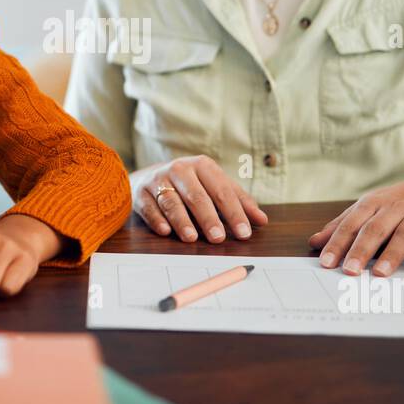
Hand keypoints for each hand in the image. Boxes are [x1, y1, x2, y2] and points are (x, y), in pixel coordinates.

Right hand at [131, 155, 267, 242]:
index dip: (234, 213)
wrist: (149, 176)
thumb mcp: (215, 186)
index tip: (244, 233)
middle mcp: (179, 169)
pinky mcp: (141, 193)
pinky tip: (165, 231)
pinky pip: (149, 207)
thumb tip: (262, 221)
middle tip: (219, 238)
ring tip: (191, 238)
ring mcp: (158, 180)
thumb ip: (238, 202)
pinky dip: (157, 219)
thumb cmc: (191, 184)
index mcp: (202, 166)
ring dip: (181, 220)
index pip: (222, 191)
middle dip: (208, 218)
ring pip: (171, 201)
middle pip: (197, 196)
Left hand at [308, 168, 403, 275]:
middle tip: (350, 271)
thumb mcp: (369, 208)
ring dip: (392, 253)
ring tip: (380, 273)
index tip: (326, 263)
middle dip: (361, 250)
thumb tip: (314, 242)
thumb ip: (343, 225)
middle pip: (376, 229)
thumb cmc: (400, 202)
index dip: (338, 243)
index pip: (352, 224)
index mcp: (373, 203)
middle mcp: (396, 207)